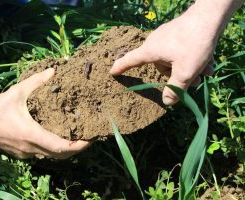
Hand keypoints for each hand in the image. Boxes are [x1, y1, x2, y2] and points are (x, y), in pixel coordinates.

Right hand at [0, 68, 89, 158]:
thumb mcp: (17, 92)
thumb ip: (36, 81)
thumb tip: (53, 70)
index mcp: (32, 134)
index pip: (61, 147)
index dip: (78, 146)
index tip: (90, 139)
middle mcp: (31, 148)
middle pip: (60, 156)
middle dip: (76, 149)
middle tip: (87, 138)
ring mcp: (25, 154)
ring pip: (51, 157)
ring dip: (65, 151)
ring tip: (75, 138)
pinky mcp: (21, 154)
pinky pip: (42, 155)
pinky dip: (53, 150)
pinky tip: (56, 138)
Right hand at [109, 0, 241, 104]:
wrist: (210, 16)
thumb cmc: (193, 44)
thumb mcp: (185, 71)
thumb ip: (175, 89)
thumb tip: (166, 102)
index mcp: (150, 51)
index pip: (130, 60)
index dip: (121, 68)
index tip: (112, 72)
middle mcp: (155, 42)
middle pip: (160, 66)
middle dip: (177, 76)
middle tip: (195, 82)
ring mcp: (167, 36)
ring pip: (174, 59)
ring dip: (189, 68)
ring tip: (206, 72)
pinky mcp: (178, 32)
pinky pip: (181, 50)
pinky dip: (192, 59)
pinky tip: (208, 64)